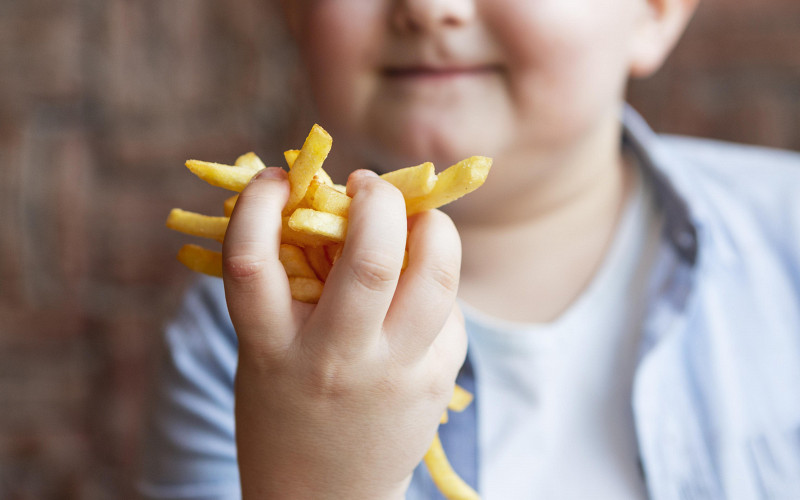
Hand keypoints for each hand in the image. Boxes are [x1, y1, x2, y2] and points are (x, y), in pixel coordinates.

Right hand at [223, 167, 466, 498]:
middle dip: (377, 199)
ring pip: (436, 276)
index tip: (276, 177)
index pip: (251, 260)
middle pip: (371, 259)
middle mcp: (335, 361)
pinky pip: (449, 310)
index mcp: (270, 349)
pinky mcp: (435, 382)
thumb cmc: (287, 406)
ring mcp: (393, 375)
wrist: (323, 499)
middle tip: (367, 185)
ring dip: (433, 226)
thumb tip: (331, 202)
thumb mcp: (266, 351)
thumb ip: (291, 285)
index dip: (258, 202)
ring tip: (414, 218)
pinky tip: (419, 284)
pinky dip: (437, 279)